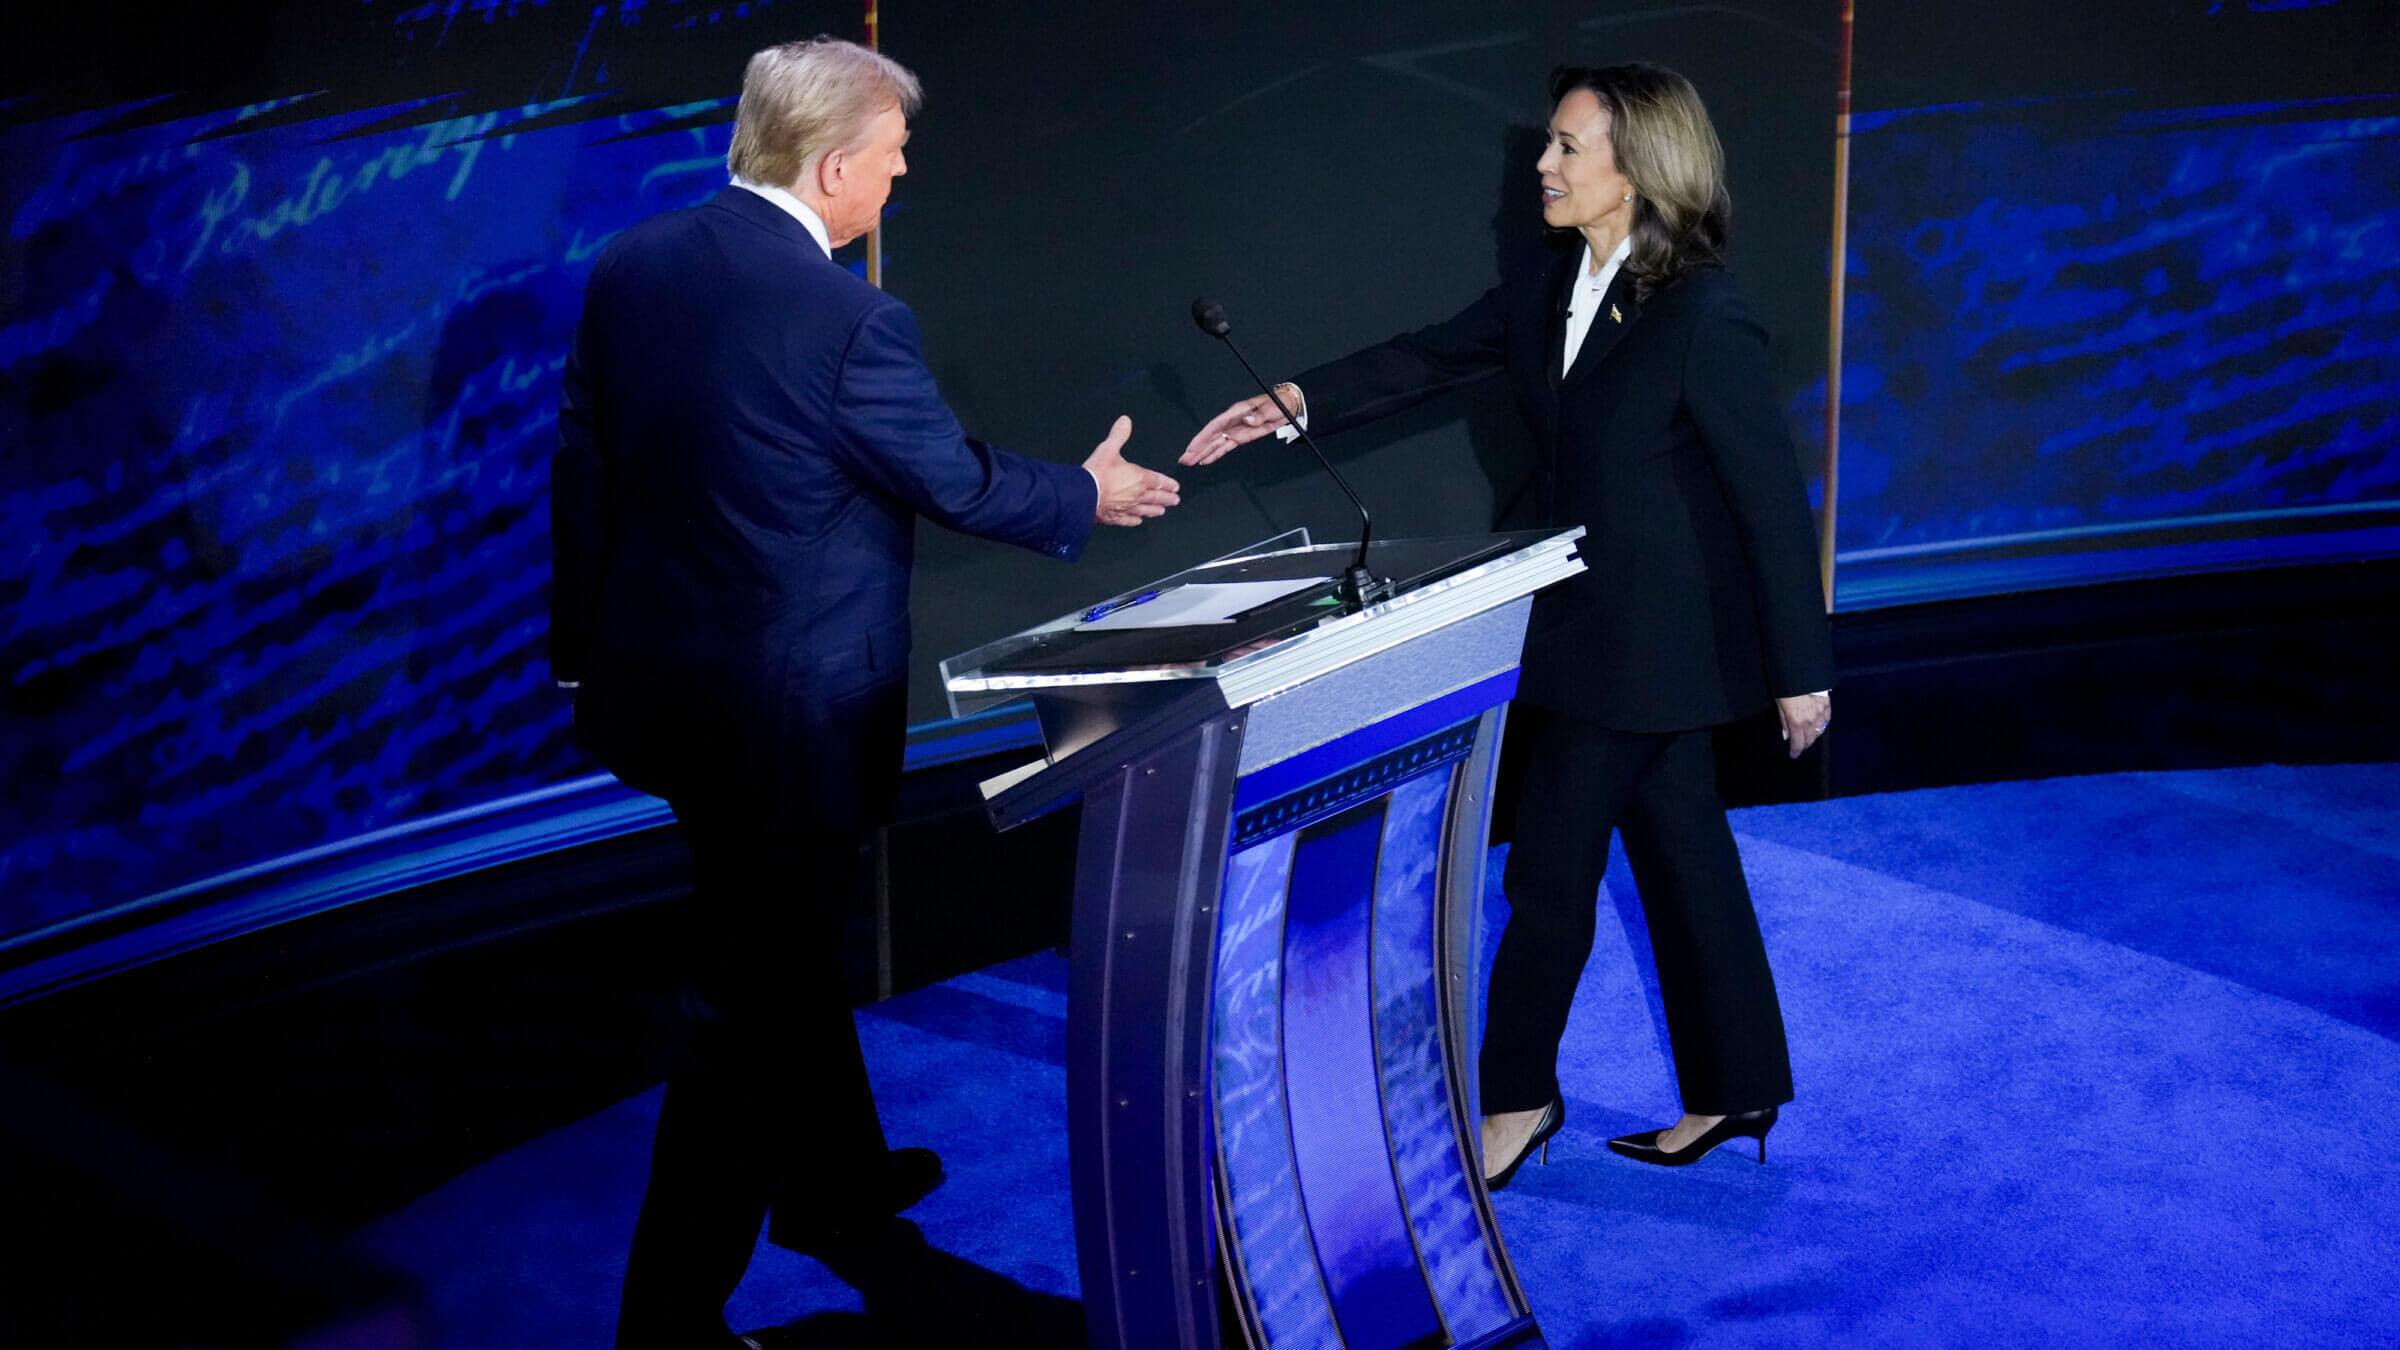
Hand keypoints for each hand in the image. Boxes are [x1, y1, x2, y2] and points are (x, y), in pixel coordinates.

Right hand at [1083, 415, 1180, 526]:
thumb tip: (1125, 421)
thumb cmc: (1097, 473)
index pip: (1158, 481)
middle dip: (1167, 498)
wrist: (1082, 495)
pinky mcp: (1115, 517)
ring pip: (1145, 510)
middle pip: (1156, 497)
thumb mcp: (1108, 448)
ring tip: (1162, 511)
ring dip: (1154, 510)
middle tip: (1175, 500)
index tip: (1175, 487)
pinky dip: (1134, 520)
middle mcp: (1136, 495)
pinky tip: (1138, 521)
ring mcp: (1126, 508)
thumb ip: (1119, 435)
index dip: (1168, 483)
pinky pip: (1128, 520)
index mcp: (1139, 477)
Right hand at [1180, 384, 1301, 464]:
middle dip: (1197, 448)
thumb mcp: (1271, 408)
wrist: (1287, 406)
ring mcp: (1235, 429)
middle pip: (1211, 436)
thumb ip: (1259, 415)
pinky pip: (1225, 447)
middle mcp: (1232, 421)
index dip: (1202, 437)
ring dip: (1202, 453)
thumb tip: (1248, 420)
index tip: (1192, 447)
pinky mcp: (1241, 437)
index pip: (1215, 426)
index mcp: (1237, 412)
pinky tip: (1205, 461)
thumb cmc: (1278, 404)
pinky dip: (1215, 454)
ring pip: (1215, 443)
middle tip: (1185, 460)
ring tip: (1189, 462)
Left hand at [1776, 692, 1830, 758]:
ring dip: (1814, 736)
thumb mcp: (1779, 705)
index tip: (1793, 755)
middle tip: (1800, 745)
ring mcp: (1820, 713)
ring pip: (1820, 731)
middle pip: (1810, 739)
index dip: (1796, 751)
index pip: (1798, 743)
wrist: (1801, 671)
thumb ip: (1784, 721)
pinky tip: (1819, 725)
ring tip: (1808, 736)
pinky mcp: (1827, 705)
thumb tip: (1786, 736)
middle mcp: (1810, 720)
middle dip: (1804, 745)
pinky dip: (1822, 725)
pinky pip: (1827, 720)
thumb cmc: (1786, 687)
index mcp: (1796, 721)